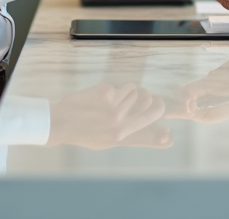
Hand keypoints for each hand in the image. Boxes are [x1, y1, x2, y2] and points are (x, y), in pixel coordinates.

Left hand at [46, 82, 170, 149]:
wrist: (60, 122)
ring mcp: (113, 106)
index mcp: (120, 137)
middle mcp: (119, 122)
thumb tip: (156, 134)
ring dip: (130, 91)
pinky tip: (102, 95)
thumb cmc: (84, 133)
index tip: (167, 131)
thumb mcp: (108, 142)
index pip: (148, 130)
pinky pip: (120, 86)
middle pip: (149, 103)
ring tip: (116, 98)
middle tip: (150, 97)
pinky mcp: (105, 92)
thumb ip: (130, 136)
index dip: (160, 128)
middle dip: (153, 99)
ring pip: (135, 90)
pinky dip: (115, 88)